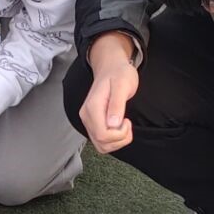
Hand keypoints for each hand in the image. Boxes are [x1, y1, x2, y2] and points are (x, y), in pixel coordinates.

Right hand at [80, 32, 139, 152]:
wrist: (111, 68)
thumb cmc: (119, 74)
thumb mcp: (122, 85)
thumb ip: (117, 105)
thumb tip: (113, 124)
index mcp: (92, 107)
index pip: (102, 134)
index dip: (119, 134)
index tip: (127, 120)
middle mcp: (87, 116)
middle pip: (101, 143)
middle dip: (120, 139)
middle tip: (127, 122)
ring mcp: (89, 121)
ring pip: (101, 146)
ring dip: (117, 142)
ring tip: (124, 126)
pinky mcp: (93, 124)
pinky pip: (102, 141)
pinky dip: (114, 141)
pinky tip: (119, 127)